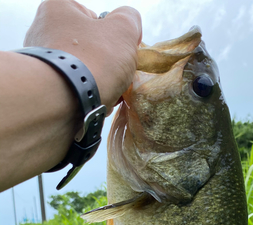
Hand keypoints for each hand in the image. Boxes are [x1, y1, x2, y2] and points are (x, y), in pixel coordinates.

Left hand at [24, 0, 141, 114]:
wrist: (63, 103)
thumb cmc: (93, 60)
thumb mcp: (123, 29)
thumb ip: (130, 19)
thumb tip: (129, 28)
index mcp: (58, 10)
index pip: (94, 18)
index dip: (113, 35)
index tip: (122, 52)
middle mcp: (43, 34)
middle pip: (90, 49)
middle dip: (108, 65)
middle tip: (119, 76)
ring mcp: (42, 66)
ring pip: (84, 73)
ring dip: (102, 84)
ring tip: (109, 93)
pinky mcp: (46, 92)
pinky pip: (75, 93)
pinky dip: (89, 98)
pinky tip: (97, 104)